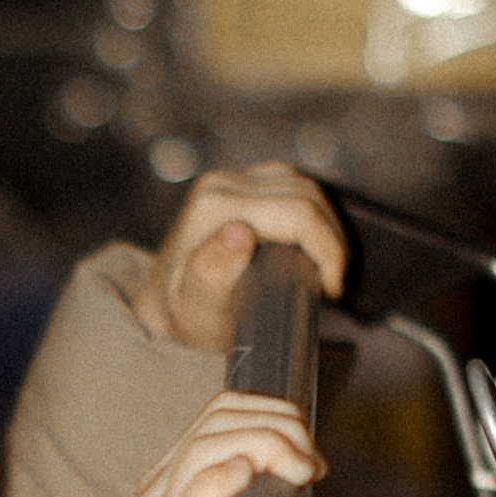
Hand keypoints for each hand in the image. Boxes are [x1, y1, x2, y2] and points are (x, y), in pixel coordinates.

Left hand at [133, 163, 346, 356]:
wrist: (161, 308)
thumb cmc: (185, 315)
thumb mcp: (197, 305)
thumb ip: (213, 271)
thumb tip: (239, 232)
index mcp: (215, 208)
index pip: (298, 213)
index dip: (328, 250)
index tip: (331, 289)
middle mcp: (219, 185)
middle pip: (306, 195)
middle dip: (331, 240)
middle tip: (334, 282)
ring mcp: (226, 180)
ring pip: (303, 186)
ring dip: (325, 224)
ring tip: (328, 265)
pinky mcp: (234, 184)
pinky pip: (290, 186)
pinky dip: (310, 213)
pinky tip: (311, 244)